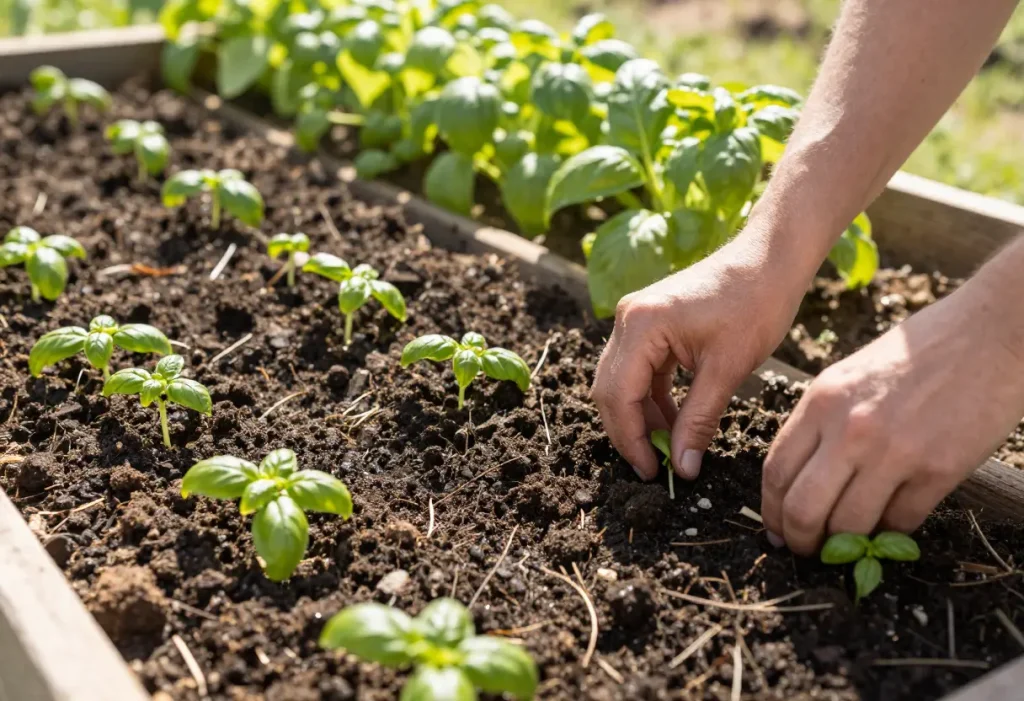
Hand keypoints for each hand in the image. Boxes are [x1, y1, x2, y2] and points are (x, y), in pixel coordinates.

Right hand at [591, 231, 807, 480]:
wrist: (771, 259)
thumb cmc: (756, 304)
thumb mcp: (728, 370)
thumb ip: (699, 421)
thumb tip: (683, 469)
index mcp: (641, 325)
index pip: (618, 395)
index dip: (631, 439)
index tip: (653, 473)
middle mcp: (628, 319)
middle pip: (610, 389)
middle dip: (629, 432)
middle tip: (655, 469)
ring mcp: (636, 318)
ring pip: (622, 382)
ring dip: (641, 417)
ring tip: (669, 450)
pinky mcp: (650, 323)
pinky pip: (639, 370)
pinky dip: (652, 398)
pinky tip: (674, 422)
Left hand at [762, 273, 1023, 554]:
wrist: (991, 333)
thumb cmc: (919, 350)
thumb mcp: (850, 375)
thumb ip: (823, 422)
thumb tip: (801, 478)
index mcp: (821, 402)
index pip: (775, 471)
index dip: (771, 510)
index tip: (778, 529)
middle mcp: (850, 429)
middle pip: (802, 508)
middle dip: (800, 540)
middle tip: (807, 552)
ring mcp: (894, 451)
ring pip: (849, 526)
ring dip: (845, 547)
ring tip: (849, 547)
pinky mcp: (938, 470)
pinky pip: (901, 523)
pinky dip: (892, 534)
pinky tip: (893, 524)